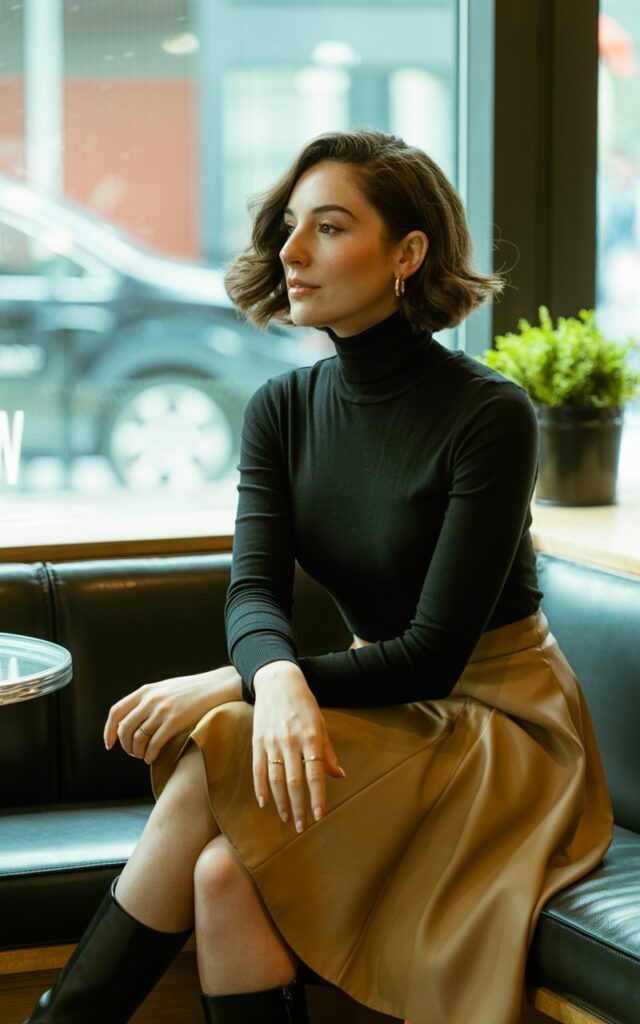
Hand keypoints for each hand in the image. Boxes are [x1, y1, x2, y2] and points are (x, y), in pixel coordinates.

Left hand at [104, 665, 241, 763]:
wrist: (216, 686)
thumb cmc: (191, 690)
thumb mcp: (165, 688)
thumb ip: (148, 699)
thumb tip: (132, 719)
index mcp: (145, 691)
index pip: (116, 711)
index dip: (109, 730)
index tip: (109, 744)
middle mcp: (150, 700)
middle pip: (124, 728)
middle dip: (125, 745)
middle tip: (131, 753)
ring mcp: (162, 710)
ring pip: (138, 738)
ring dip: (137, 752)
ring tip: (143, 756)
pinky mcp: (175, 721)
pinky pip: (154, 744)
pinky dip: (150, 755)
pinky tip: (152, 758)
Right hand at [252, 660, 345, 832]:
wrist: (277, 681)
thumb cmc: (304, 703)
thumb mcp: (320, 723)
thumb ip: (328, 752)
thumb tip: (340, 776)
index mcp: (310, 737)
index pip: (315, 774)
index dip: (317, 796)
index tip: (320, 816)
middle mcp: (291, 741)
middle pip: (294, 782)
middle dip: (299, 807)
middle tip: (303, 826)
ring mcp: (272, 742)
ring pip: (276, 779)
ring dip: (281, 802)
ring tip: (287, 818)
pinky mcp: (258, 741)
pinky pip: (258, 770)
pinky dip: (261, 788)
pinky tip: (265, 803)